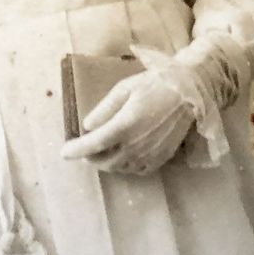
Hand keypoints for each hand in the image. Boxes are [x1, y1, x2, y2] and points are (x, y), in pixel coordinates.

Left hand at [63, 71, 193, 175]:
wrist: (189, 92)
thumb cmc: (155, 84)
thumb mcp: (124, 89)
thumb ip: (104, 109)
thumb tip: (88, 126)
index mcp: (124, 125)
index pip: (93, 144)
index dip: (76, 150)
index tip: (63, 152)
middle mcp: (136, 145)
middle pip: (104, 161)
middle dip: (90, 157)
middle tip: (84, 148)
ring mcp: (150, 154)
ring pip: (119, 168)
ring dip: (106, 162)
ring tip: (102, 151)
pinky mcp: (161, 158)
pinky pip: (137, 170)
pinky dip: (125, 166)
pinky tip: (123, 155)